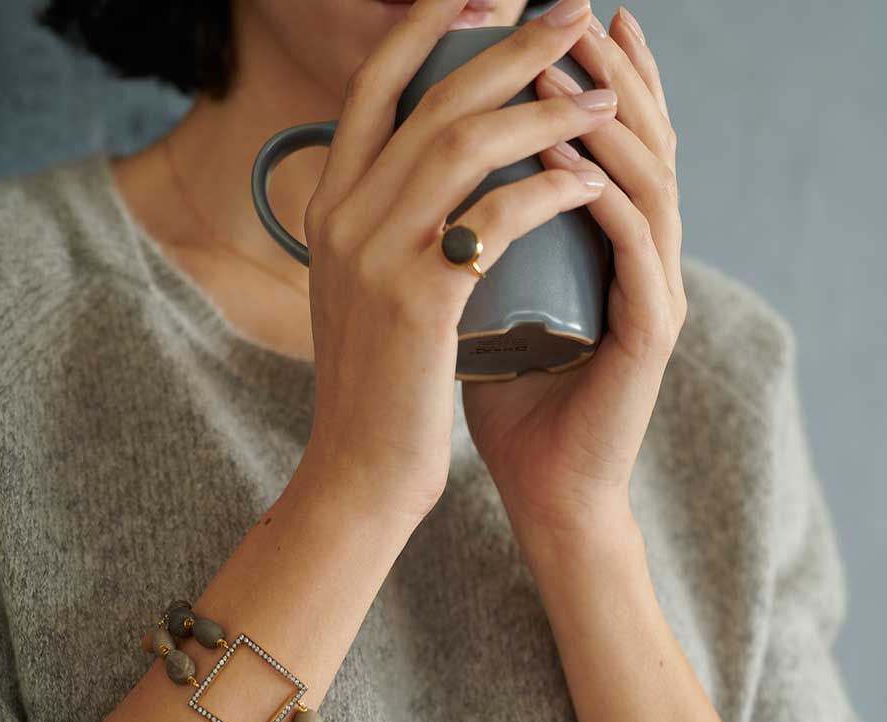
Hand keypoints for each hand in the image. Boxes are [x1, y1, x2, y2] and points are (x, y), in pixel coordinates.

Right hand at [299, 0, 614, 524]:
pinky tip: (588, 179)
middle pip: (429, 96)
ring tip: (602, 97)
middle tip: (571, 12)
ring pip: (464, 142)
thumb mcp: (363, 289)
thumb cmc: (379, 383)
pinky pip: (495, 216)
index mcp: (327, 207)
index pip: (372, 87)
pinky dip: (549, 188)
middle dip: (508, 44)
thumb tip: (435, 176)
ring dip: (544, 108)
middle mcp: (342, 217)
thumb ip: (383, 227)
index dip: (428, 26)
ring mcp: (374, 254)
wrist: (360, 467)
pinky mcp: (418, 298)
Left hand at [462, 7, 684, 545]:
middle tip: (571, 14)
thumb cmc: (508, 397)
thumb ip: (467, 246)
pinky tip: (565, 160)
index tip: (544, 24)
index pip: (605, 144)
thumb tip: (409, 191)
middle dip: (601, 72)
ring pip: (647, 179)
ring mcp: (653, 291)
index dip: (585, 78)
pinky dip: (602, 196)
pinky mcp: (650, 332)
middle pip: (637, 140)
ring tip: (561, 68)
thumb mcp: (482, 302)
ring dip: (604, 118)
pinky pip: (636, 247)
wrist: (544, 484)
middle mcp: (639, 257)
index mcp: (604, 248)